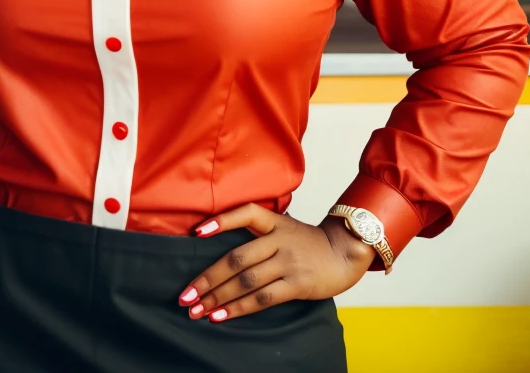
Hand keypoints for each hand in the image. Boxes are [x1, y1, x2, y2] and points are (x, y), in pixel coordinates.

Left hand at [177, 205, 375, 321]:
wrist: (344, 253)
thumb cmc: (307, 243)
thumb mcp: (284, 226)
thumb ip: (258, 232)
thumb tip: (220, 249)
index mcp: (274, 221)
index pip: (245, 213)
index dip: (220, 221)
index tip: (196, 233)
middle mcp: (278, 239)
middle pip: (236, 258)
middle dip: (207, 279)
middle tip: (185, 295)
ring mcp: (288, 262)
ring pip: (245, 281)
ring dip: (217, 298)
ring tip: (196, 311)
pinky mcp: (297, 284)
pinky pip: (262, 298)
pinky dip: (238, 308)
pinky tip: (220, 316)